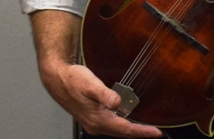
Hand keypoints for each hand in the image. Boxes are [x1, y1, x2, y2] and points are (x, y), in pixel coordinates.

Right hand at [40, 60, 162, 137]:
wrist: (58, 79)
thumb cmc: (72, 80)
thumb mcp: (90, 84)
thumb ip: (104, 94)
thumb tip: (117, 102)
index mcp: (97, 119)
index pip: (124, 129)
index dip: (141, 132)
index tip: (156, 133)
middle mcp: (96, 125)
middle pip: (123, 133)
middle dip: (140, 133)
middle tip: (156, 133)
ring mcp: (94, 123)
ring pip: (117, 130)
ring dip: (132, 130)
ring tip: (147, 129)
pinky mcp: (94, 118)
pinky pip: (113, 125)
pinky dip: (124, 125)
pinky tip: (131, 121)